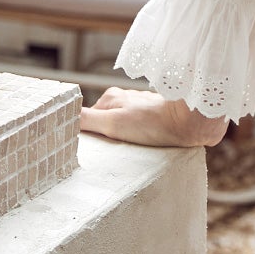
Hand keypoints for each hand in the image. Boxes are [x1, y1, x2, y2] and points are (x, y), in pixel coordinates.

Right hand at [79, 86, 229, 147]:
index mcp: (111, 98)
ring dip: (123, 139)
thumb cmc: (153, 123)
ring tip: (126, 152)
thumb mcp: (113, 123)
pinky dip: (137, 139)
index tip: (88, 150)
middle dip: (105, 137)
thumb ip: (87, 120)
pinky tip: (143, 147)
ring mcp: (143, 107)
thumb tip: (62, 119)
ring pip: (123, 126)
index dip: (86, 135)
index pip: (87, 119)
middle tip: (108, 154)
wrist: (192, 123)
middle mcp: (126, 99)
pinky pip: (140, 130)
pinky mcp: (158, 117)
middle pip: (105, 122)